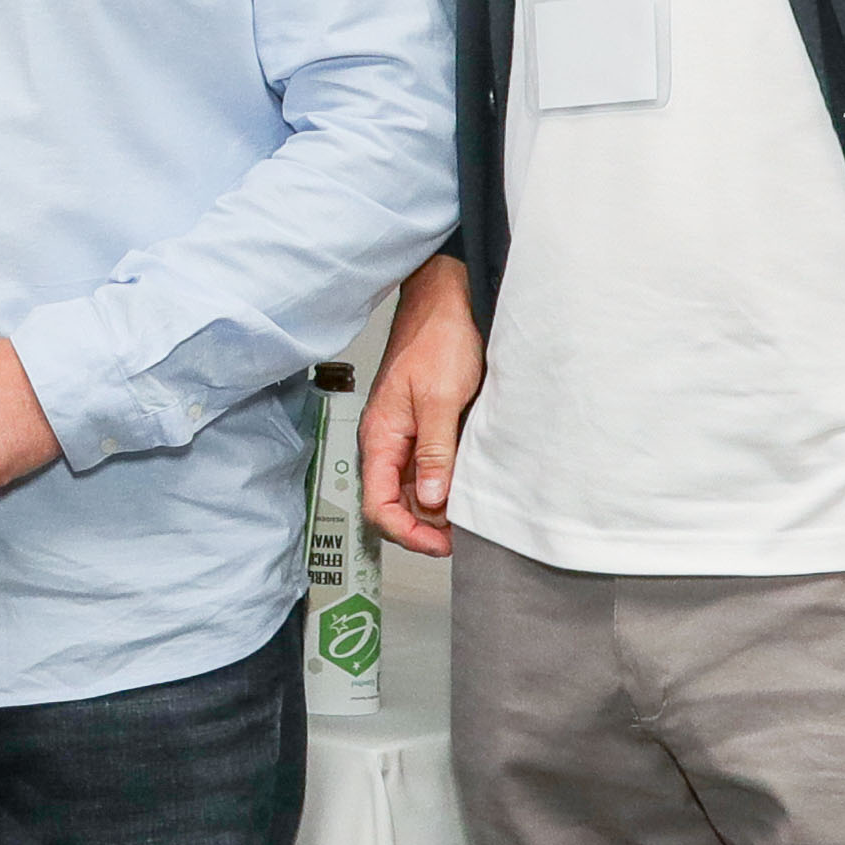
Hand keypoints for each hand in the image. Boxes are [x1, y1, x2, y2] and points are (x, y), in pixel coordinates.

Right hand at [366, 256, 479, 555]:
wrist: (445, 301)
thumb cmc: (436, 338)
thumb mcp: (439, 399)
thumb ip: (434, 451)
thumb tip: (433, 499)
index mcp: (380, 437)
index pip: (378, 505)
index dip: (406, 532)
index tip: (440, 543)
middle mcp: (387, 441)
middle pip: (392, 504)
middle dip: (423, 526)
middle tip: (459, 535)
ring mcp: (403, 435)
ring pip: (411, 490)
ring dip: (435, 508)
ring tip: (466, 515)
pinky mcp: (421, 426)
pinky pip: (426, 469)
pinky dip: (444, 485)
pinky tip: (465, 486)